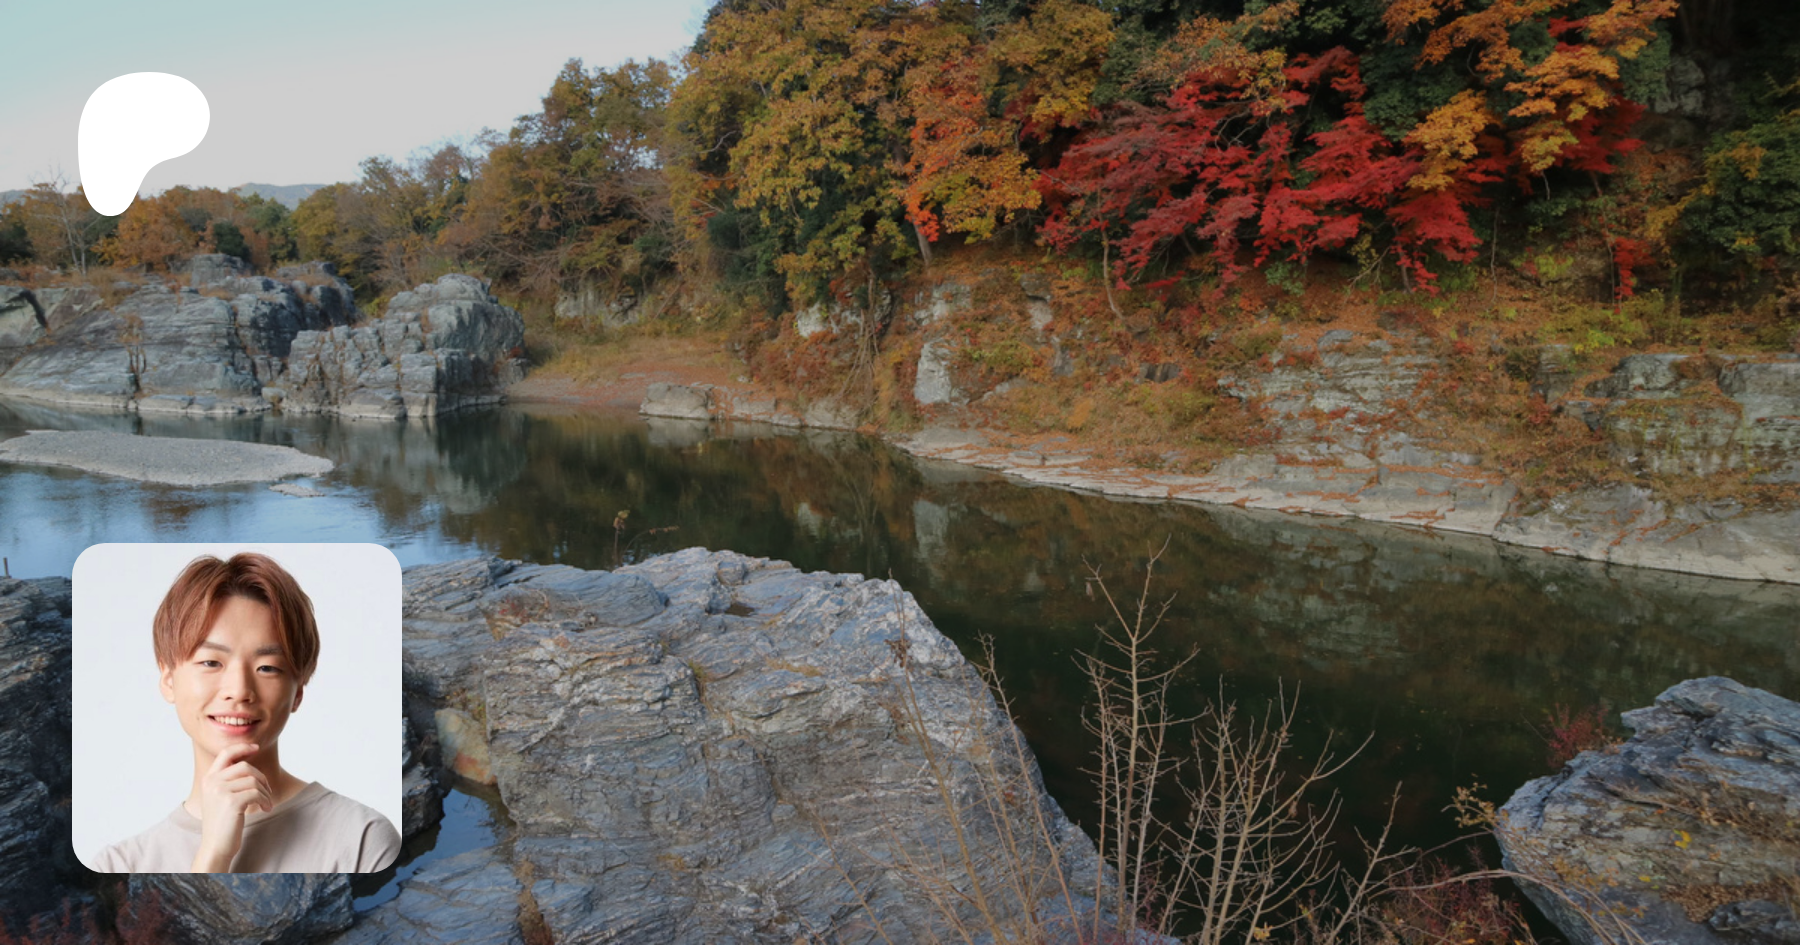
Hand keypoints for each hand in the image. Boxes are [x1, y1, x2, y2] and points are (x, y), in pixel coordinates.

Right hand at [189, 742, 272, 871]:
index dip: (242, 747)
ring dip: (266, 792)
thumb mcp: (220, 796)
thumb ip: (228, 780)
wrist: (216, 845)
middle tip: (267, 792)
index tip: (256, 747)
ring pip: (254, 780)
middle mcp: (212, 782)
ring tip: (266, 803)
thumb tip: (248, 765)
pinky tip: (266, 809)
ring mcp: (220, 791)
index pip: (226, 753)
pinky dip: (266, 800)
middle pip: (245, 767)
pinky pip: (257, 793)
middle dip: (261, 778)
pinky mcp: (231, 802)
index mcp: (208, 778)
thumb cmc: (222, 822)